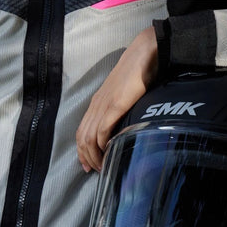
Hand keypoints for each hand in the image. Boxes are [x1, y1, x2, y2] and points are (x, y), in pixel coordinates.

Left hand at [76, 26, 157, 172]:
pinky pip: (102, 129)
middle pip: (82, 138)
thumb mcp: (123, 96)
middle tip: (94, 171)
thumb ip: (118, 112)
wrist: (144, 55)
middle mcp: (96, 106)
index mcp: (97, 104)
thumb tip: (121, 129)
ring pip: (89, 138)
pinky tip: (108, 152)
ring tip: (103, 167)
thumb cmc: (137, 75)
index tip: (87, 165)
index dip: (82, 151)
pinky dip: (102, 144)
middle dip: (86, 157)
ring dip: (94, 155)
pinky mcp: (115, 105)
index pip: (82, 132)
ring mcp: (104, 106)